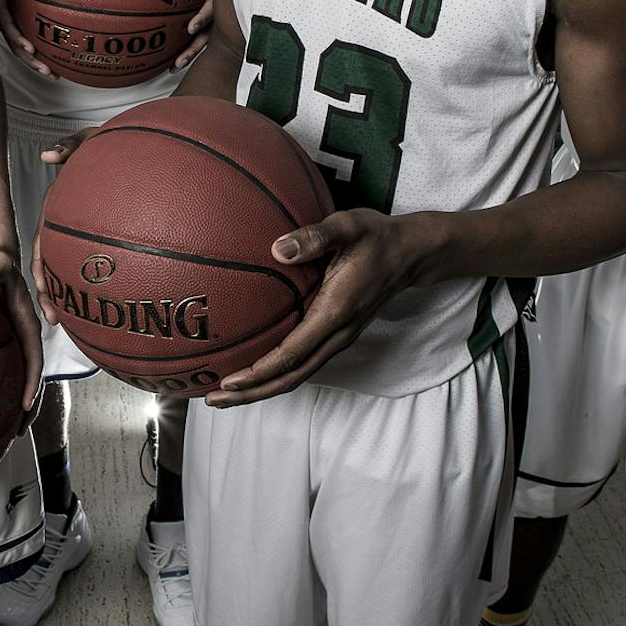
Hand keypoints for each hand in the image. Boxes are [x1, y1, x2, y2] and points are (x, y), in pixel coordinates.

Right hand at [0, 0, 50, 77]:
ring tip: (53, 75)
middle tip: (48, 72)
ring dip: (35, 64)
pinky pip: (21, 44)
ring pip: (19, 51)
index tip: (29, 48)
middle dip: (31, 61)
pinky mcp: (6, 29)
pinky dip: (34, 55)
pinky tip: (51, 64)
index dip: (17, 37)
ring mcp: (2, 28)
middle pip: (16, 47)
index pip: (6, 25)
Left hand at [0, 243, 43, 416]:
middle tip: (17, 433)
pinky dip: (3, 390)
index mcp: (27, 322)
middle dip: (29, 407)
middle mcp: (24, 336)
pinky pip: (6, 370)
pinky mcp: (3, 342)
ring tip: (8, 433)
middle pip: (30, 376)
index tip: (25, 403)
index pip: (34, 356)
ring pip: (19, 377)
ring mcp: (14, 341)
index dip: (31, 381)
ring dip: (17, 406)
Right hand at [31, 127, 97, 324]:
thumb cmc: (114, 142)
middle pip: (54, 261)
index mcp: (59, 204)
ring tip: (69, 321)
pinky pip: (96, 261)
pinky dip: (94, 284)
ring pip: (71, 266)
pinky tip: (102, 304)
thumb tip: (47, 156)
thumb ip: (70, 144)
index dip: (41, 265)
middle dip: (50, 291)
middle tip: (54, 317)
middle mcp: (68, 221)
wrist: (144, 145)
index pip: (44, 238)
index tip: (41, 287)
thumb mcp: (91, 138)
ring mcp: (85, 230)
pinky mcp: (104, 236)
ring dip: (67, 292)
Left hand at [176, 0, 215, 70]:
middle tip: (178, 61)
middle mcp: (224, 12)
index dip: (202, 18)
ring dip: (190, 54)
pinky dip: (191, 48)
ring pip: (206, 41)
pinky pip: (204, 39)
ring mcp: (222, 21)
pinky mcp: (218, 26)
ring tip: (173, 68)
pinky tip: (173, 60)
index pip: (213, 7)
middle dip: (194, 48)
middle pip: (209, 34)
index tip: (189, 28)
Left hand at [206, 208, 424, 406]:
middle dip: (252, 392)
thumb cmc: (376, 237)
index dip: (260, 371)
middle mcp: (337, 333)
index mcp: (335, 312)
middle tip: (214, 399)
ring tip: (225, 394)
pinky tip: (253, 369)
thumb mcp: (348, 226)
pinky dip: (275, 374)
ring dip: (261, 388)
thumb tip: (277, 248)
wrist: (411, 253)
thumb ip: (314, 237)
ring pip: (297, 375)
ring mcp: (338, 338)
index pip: (292, 353)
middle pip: (291, 376)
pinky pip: (303, 362)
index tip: (229, 381)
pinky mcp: (336, 334)